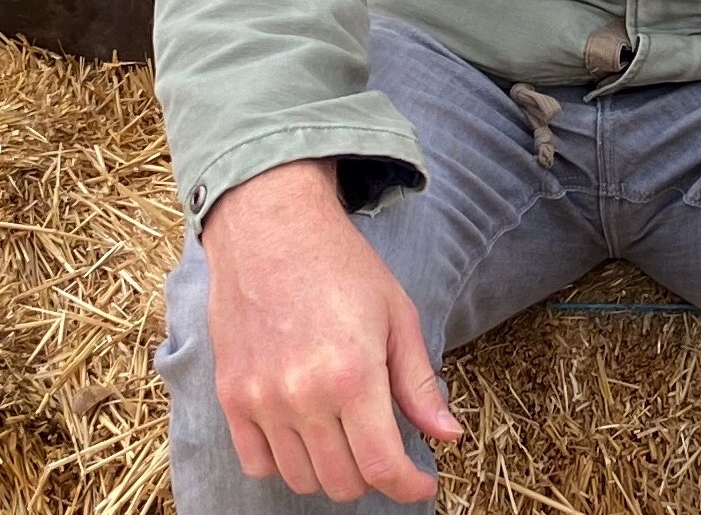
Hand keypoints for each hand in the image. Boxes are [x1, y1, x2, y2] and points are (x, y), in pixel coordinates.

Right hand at [200, 158, 462, 501]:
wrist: (272, 235)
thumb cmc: (344, 269)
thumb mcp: (398, 317)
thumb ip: (420, 384)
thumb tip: (448, 436)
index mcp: (353, 376)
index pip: (382, 465)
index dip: (409, 486)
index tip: (423, 484)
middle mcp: (303, 397)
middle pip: (342, 480)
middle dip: (375, 477)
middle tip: (388, 451)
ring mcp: (260, 401)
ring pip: (301, 478)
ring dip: (332, 472)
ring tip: (350, 441)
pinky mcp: (231, 398)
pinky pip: (257, 463)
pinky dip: (286, 463)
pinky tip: (308, 436)